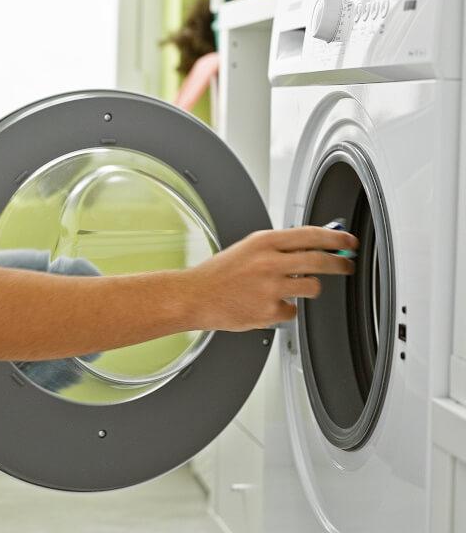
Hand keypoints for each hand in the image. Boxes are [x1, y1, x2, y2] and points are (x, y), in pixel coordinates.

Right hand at [187, 226, 357, 331]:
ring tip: (291, 288)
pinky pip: (294, 309)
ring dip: (309, 288)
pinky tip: (267, 303)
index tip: (349, 241)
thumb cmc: (220, 273)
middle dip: (340, 264)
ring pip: (313, 287)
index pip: (311, 235)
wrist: (195, 296)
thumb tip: (315, 247)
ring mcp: (271, 288)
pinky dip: (285, 308)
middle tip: (346, 266)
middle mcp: (269, 263)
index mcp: (263, 242)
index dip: (337, 238)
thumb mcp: (248, 249)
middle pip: (321, 261)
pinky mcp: (270, 311)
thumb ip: (279, 247)